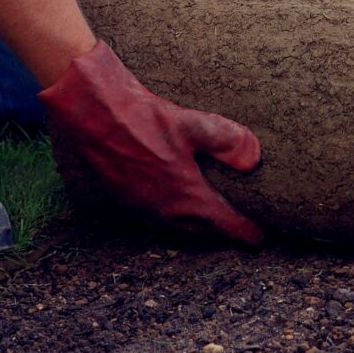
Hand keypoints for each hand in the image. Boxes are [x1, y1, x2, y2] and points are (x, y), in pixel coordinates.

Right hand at [38, 40, 263, 243]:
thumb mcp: (194, 124)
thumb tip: (254, 160)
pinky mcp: (126, 200)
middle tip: (240, 231)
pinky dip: (176, 221)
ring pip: (179, 229)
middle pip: (203, 231)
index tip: (260, 237)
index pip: (224, 223)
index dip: (245, 232)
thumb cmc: (144, 119)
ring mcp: (143, 208)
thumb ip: (229, 141)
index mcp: (186, 196)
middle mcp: (165, 210)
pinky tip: (178, 208)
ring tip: (213, 223)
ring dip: (198, 229)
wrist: (93, 116)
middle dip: (223, 233)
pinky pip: (158, 220)